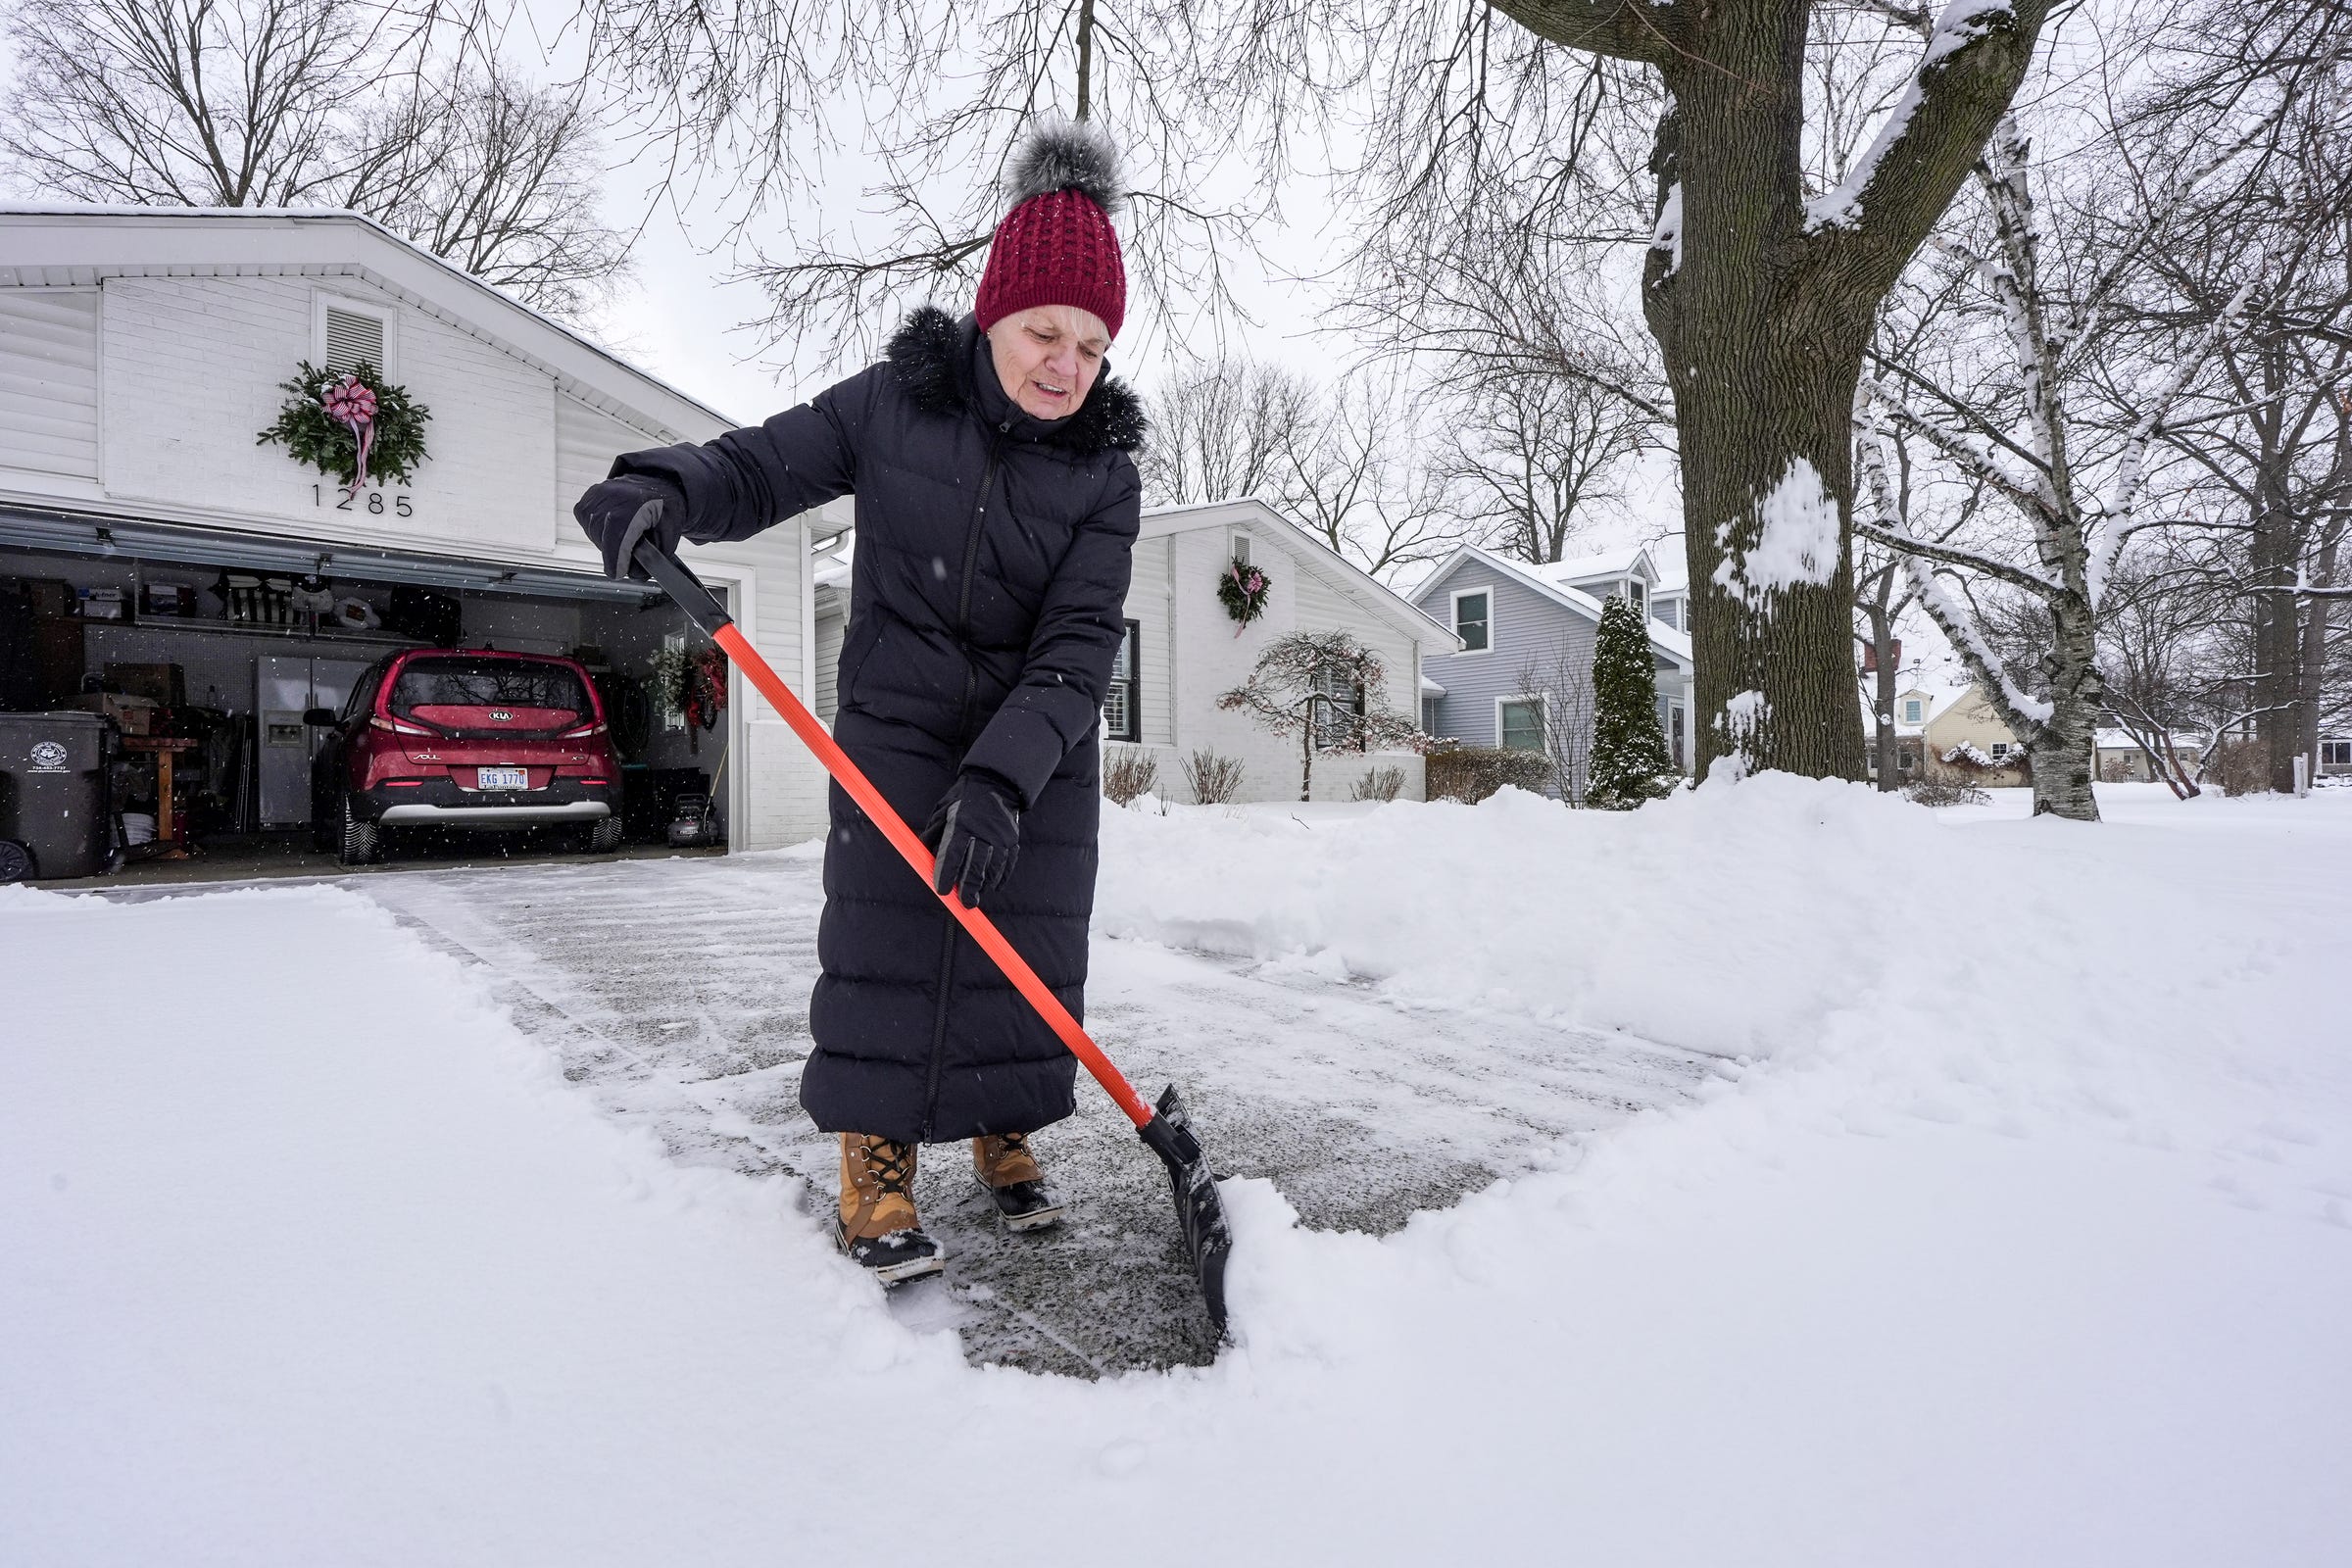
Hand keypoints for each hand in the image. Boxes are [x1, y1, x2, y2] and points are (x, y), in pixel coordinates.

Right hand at [574, 474, 687, 579]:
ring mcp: (596, 496)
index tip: (616, 573)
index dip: (615, 560)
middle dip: (616, 553)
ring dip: (607, 542)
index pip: (616, 539)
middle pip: (604, 541)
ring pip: (593, 534)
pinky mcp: (587, 498)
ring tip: (624, 533)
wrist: (655, 486)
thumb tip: (633, 574)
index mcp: (635, 506)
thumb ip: (652, 559)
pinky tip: (613, 525)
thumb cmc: (663, 512)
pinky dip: (599, 531)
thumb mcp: (668, 537)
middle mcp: (612, 497)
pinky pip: (587, 524)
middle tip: (631, 549)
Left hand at [924, 770, 1022, 907]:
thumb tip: (921, 858)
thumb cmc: (963, 800)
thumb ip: (933, 835)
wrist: (995, 783)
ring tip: (976, 895)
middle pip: (975, 866)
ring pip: (993, 868)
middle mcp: (982, 831)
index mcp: (961, 823)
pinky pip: (1008, 864)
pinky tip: (993, 885)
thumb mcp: (942, 811)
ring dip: (984, 884)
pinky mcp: (1012, 839)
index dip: (946, 875)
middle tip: (964, 904)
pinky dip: (1001, 877)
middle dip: (969, 888)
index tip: (942, 891)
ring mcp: (1000, 836)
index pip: (952, 854)